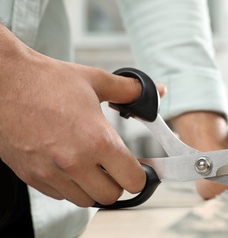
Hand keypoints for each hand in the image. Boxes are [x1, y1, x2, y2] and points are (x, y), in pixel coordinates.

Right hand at [0, 25, 165, 206]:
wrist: (4, 82)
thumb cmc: (47, 80)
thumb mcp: (96, 80)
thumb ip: (130, 91)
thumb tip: (158, 91)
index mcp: (96, 139)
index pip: (133, 180)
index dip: (140, 175)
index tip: (138, 167)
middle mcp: (74, 162)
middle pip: (112, 196)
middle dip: (118, 182)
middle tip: (115, 165)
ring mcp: (50, 173)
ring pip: (86, 200)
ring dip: (94, 187)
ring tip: (92, 164)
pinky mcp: (31, 176)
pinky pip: (61, 195)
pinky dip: (70, 186)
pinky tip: (68, 164)